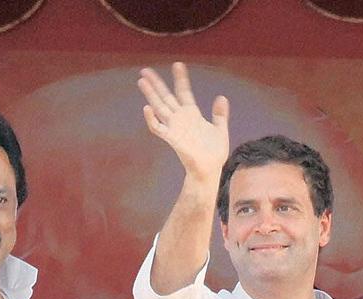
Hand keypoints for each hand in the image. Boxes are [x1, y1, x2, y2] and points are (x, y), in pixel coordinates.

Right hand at [138, 62, 229, 178]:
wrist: (210, 170)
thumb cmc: (214, 153)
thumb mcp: (220, 130)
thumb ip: (219, 114)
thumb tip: (221, 97)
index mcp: (192, 114)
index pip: (183, 92)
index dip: (181, 79)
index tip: (177, 64)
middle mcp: (181, 118)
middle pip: (165, 97)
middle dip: (156, 84)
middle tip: (145, 70)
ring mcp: (175, 128)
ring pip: (159, 108)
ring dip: (150, 95)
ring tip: (141, 81)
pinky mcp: (172, 139)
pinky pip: (158, 128)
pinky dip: (151, 119)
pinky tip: (147, 108)